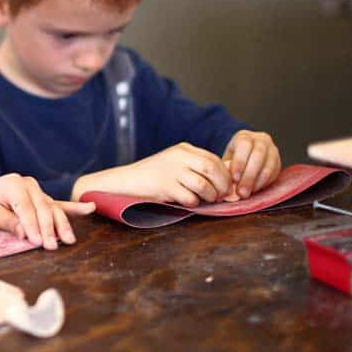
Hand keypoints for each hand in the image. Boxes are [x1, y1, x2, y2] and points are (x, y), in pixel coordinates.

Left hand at [0, 173, 95, 250]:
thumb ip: (6, 222)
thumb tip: (24, 233)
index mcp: (14, 185)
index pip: (26, 208)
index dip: (32, 226)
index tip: (36, 242)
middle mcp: (29, 184)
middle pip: (43, 208)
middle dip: (49, 229)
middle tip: (52, 247)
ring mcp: (37, 190)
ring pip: (53, 208)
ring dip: (62, 225)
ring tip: (70, 240)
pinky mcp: (42, 197)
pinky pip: (59, 204)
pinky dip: (74, 208)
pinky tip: (90, 208)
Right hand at [75, 143, 231, 206]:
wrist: (124, 181)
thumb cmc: (153, 177)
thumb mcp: (176, 165)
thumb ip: (197, 168)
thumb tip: (227, 183)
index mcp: (184, 149)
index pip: (214, 159)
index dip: (225, 175)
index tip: (227, 188)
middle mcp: (178, 156)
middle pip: (212, 169)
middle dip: (221, 186)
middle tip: (221, 196)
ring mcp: (170, 170)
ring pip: (203, 184)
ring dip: (209, 195)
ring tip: (205, 200)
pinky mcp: (163, 185)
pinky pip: (188, 196)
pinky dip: (193, 202)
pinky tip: (188, 202)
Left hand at [223, 130, 281, 198]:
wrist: (246, 154)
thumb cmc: (233, 157)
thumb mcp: (227, 157)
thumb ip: (227, 167)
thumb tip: (227, 183)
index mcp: (245, 136)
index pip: (244, 145)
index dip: (239, 162)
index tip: (234, 178)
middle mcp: (261, 140)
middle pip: (258, 156)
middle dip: (249, 176)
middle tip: (241, 192)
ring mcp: (272, 151)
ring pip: (268, 166)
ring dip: (257, 182)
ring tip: (247, 193)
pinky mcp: (278, 162)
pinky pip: (273, 174)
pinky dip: (263, 184)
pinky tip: (254, 190)